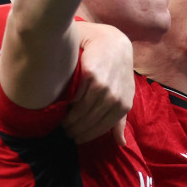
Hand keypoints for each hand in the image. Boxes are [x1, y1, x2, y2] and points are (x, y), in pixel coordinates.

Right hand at [63, 23, 134, 144]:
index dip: (87, 135)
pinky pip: (77, 96)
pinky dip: (69, 103)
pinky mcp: (91, 75)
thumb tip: (121, 144)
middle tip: (66, 132)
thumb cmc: (117, 71)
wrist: (112, 42)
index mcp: (124, 105)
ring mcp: (103, 86)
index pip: (102, 128)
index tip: (76, 139)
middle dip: (76, 130)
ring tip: (62, 122)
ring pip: (82, 110)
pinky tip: (63, 107)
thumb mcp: (124, 95)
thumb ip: (121, 120)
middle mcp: (115, 97)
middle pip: (90, 121)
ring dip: (70, 119)